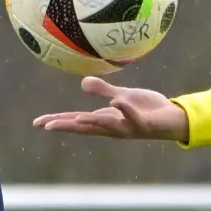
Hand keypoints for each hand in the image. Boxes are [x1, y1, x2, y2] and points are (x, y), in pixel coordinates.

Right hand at [32, 76, 190, 143]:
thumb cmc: (145, 109)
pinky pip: (133, 118)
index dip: (58, 121)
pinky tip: (117, 102)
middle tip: (46, 126)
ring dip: (92, 121)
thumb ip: (103, 91)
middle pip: (85, 126)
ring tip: (76, 119)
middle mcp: (113, 126)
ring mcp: (127, 127)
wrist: (172, 118)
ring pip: (107, 126)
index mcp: (105, 119)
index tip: (38, 123)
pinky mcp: (143, 125)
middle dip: (66, 126)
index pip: (76, 120)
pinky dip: (125, 111)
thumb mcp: (122, 96)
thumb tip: (82, 83)